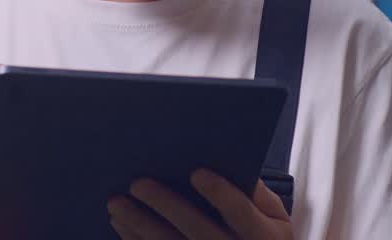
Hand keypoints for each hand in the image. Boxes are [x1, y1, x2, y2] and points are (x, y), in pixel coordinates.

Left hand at [108, 170, 292, 239]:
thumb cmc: (264, 235)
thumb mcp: (275, 216)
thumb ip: (256, 192)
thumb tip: (224, 159)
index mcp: (266, 236)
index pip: (241, 214)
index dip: (220, 193)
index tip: (196, 172)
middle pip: (199, 232)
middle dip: (167, 206)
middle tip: (138, 183)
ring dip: (141, 226)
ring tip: (117, 203)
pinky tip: (122, 225)